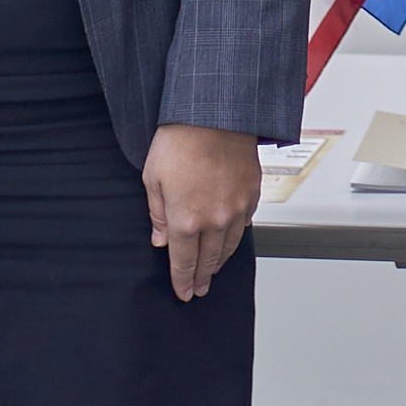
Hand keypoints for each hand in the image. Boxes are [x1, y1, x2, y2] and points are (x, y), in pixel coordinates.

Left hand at [142, 124, 259, 300]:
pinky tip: (230, 238)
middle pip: (209, 260)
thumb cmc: (180, 139)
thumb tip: (160, 238)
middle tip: (199, 289)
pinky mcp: (252, 194)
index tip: (183, 292)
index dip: (182, 281)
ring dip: (220, 262)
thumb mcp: (152, 178)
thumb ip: (157, 214)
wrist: (215, 114)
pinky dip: (236, 236)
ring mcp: (237, 209)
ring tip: (214, 270)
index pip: (183, 262)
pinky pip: (245, 224)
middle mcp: (214, 220)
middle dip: (202, 277)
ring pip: (230, 247)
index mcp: (186, 220)